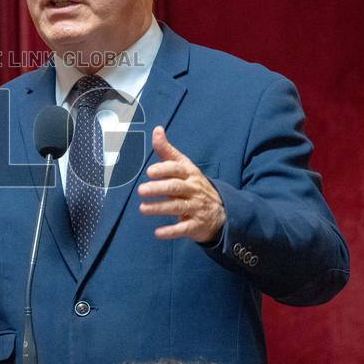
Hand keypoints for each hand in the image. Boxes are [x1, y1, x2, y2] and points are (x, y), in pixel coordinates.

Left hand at [137, 126, 224, 242]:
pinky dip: (172, 231)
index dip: (164, 169)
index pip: (177, 169)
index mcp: (190, 174)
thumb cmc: (194, 185)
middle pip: (176, 187)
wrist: (221, 211)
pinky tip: (158, 233)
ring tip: (142, 209)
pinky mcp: (196, 225)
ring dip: (160, 208)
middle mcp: (194, 189)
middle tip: (141, 190)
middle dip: (159, 188)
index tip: (150, 171)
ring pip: (178, 207)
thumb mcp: (184, 167)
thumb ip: (167, 151)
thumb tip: (156, 129)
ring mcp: (197, 207)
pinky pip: (184, 228)